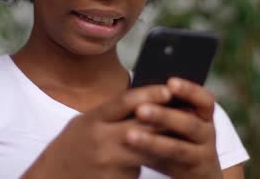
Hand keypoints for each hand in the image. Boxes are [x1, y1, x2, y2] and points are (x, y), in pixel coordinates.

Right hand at [21, 85, 171, 178]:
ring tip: (175, 137)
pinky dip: (144, 165)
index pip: (124, 101)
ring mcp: (109, 163)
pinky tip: (140, 163)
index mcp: (92, 120)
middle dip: (165, 120)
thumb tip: (145, 101)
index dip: (148, 94)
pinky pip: (139, 170)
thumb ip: (111, 114)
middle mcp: (100, 140)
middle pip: (142, 126)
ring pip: (146, 150)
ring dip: (161, 144)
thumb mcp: (85, 124)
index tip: (168, 89)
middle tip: (186, 113)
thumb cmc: (72, 147)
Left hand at [126, 78, 222, 178]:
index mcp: (204, 116)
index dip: (189, 90)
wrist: (199, 174)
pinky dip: (152, 159)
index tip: (170, 82)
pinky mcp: (194, 173)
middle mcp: (207, 134)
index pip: (204, 99)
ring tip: (130, 135)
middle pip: (189, 123)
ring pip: (178, 148)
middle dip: (164, 116)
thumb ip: (164, 108)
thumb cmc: (181, 139)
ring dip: (153, 142)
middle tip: (140, 110)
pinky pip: (171, 166)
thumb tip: (134, 93)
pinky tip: (135, 153)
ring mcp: (202, 156)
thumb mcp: (180, 123)